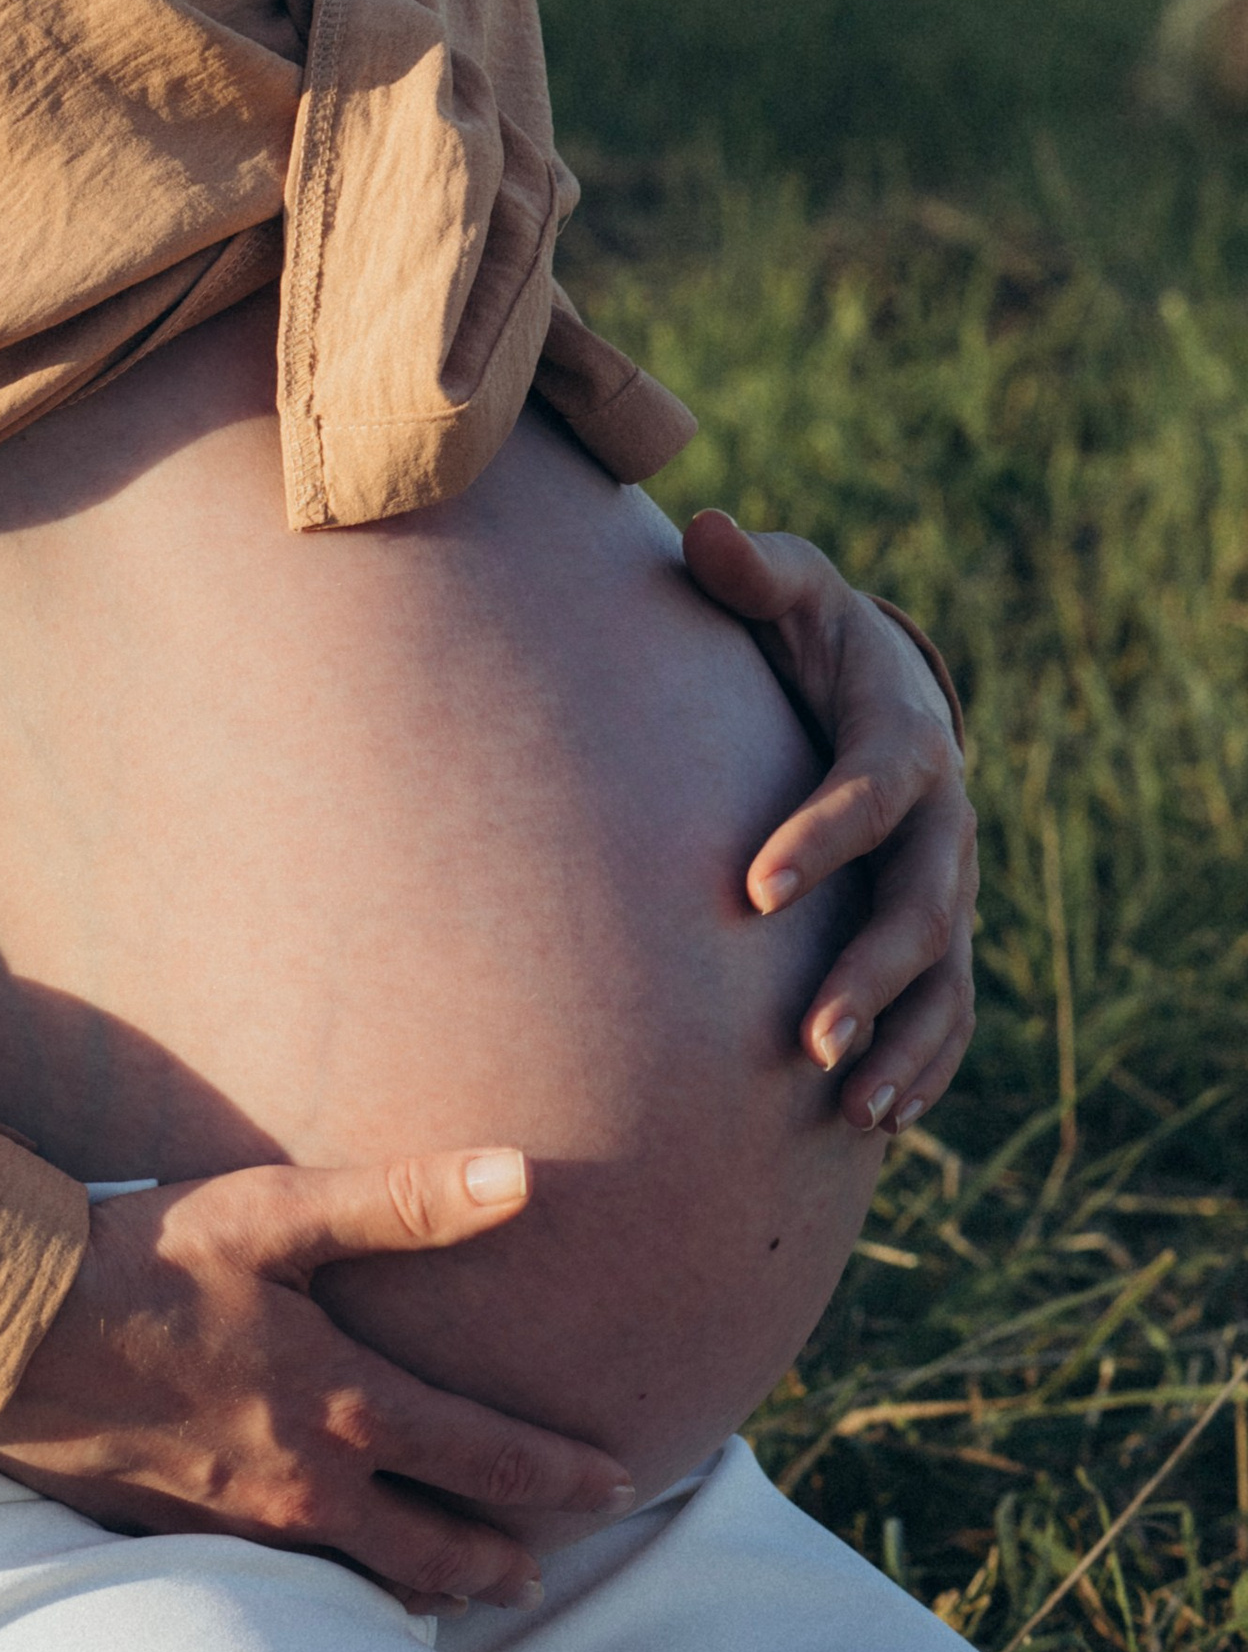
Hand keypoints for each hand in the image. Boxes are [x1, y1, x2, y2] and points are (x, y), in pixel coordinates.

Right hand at [0, 1154, 635, 1615]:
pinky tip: (331, 1564)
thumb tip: (520, 1177)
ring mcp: (244, 1522)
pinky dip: (334, 1580)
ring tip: (458, 1588)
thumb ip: (403, 1200)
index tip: (619, 1478)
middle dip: (498, 1560)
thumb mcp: (276, 1209)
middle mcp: (307, 1483)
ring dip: (423, 1582)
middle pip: (433, 1547)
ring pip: (361, 1573)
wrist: (8, 1330)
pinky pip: (287, 1574)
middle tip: (544, 1574)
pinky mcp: (186, 1533)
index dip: (557, 1470)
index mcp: (344, 1405)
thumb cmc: (145, 1256)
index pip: (483, 1454)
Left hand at [682, 508, 976, 1134]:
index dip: (820, 840)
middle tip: (811, 1038)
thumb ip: (749, 568)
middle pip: (923, 908)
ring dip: (903, 1044)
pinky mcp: (939, 933)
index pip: (868, 794)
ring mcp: (949, 884)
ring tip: (853, 1109)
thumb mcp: (786, 586)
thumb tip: (702, 528)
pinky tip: (874, 1123)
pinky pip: (947, 1011)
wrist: (873, 677)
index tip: (752, 891)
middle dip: (870, 975)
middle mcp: (942, 821)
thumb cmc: (809, 628)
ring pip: (944, 979)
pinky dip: (924, 1066)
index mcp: (901, 737)